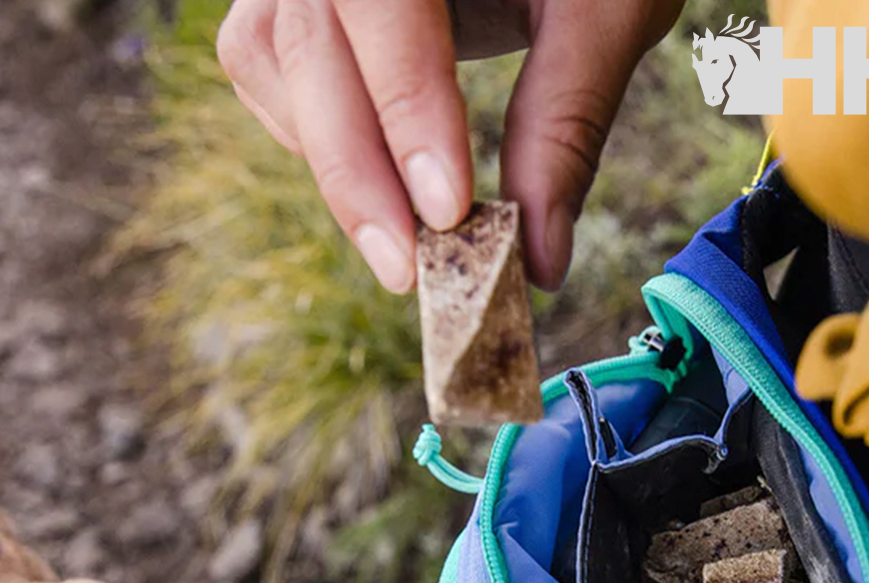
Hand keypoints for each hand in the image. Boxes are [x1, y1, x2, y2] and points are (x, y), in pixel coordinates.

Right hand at [216, 0, 683, 292]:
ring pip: (268, 58)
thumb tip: (540, 262)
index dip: (406, 106)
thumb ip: (567, 121)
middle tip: (408, 270)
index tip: (447, 210)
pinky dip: (312, 133)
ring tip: (400, 236)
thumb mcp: (604, 8)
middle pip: (306, 42)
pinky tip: (374, 176)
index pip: (382, 2)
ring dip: (330, 160)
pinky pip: (264, 65)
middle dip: (356, 171)